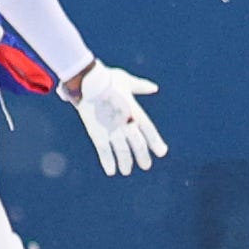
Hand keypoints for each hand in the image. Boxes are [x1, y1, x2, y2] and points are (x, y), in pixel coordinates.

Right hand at [68, 61, 165, 175]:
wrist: (87, 80)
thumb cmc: (107, 77)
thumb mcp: (127, 81)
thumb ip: (141, 87)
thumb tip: (154, 88)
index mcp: (135, 111)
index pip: (149, 131)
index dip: (156, 143)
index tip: (161, 152)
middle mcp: (126, 123)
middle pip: (138, 145)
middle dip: (143, 157)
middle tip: (146, 165)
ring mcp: (112, 130)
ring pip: (123, 152)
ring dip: (126, 163)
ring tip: (126, 171)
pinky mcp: (98, 134)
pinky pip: (104, 152)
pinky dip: (108, 163)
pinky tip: (111, 171)